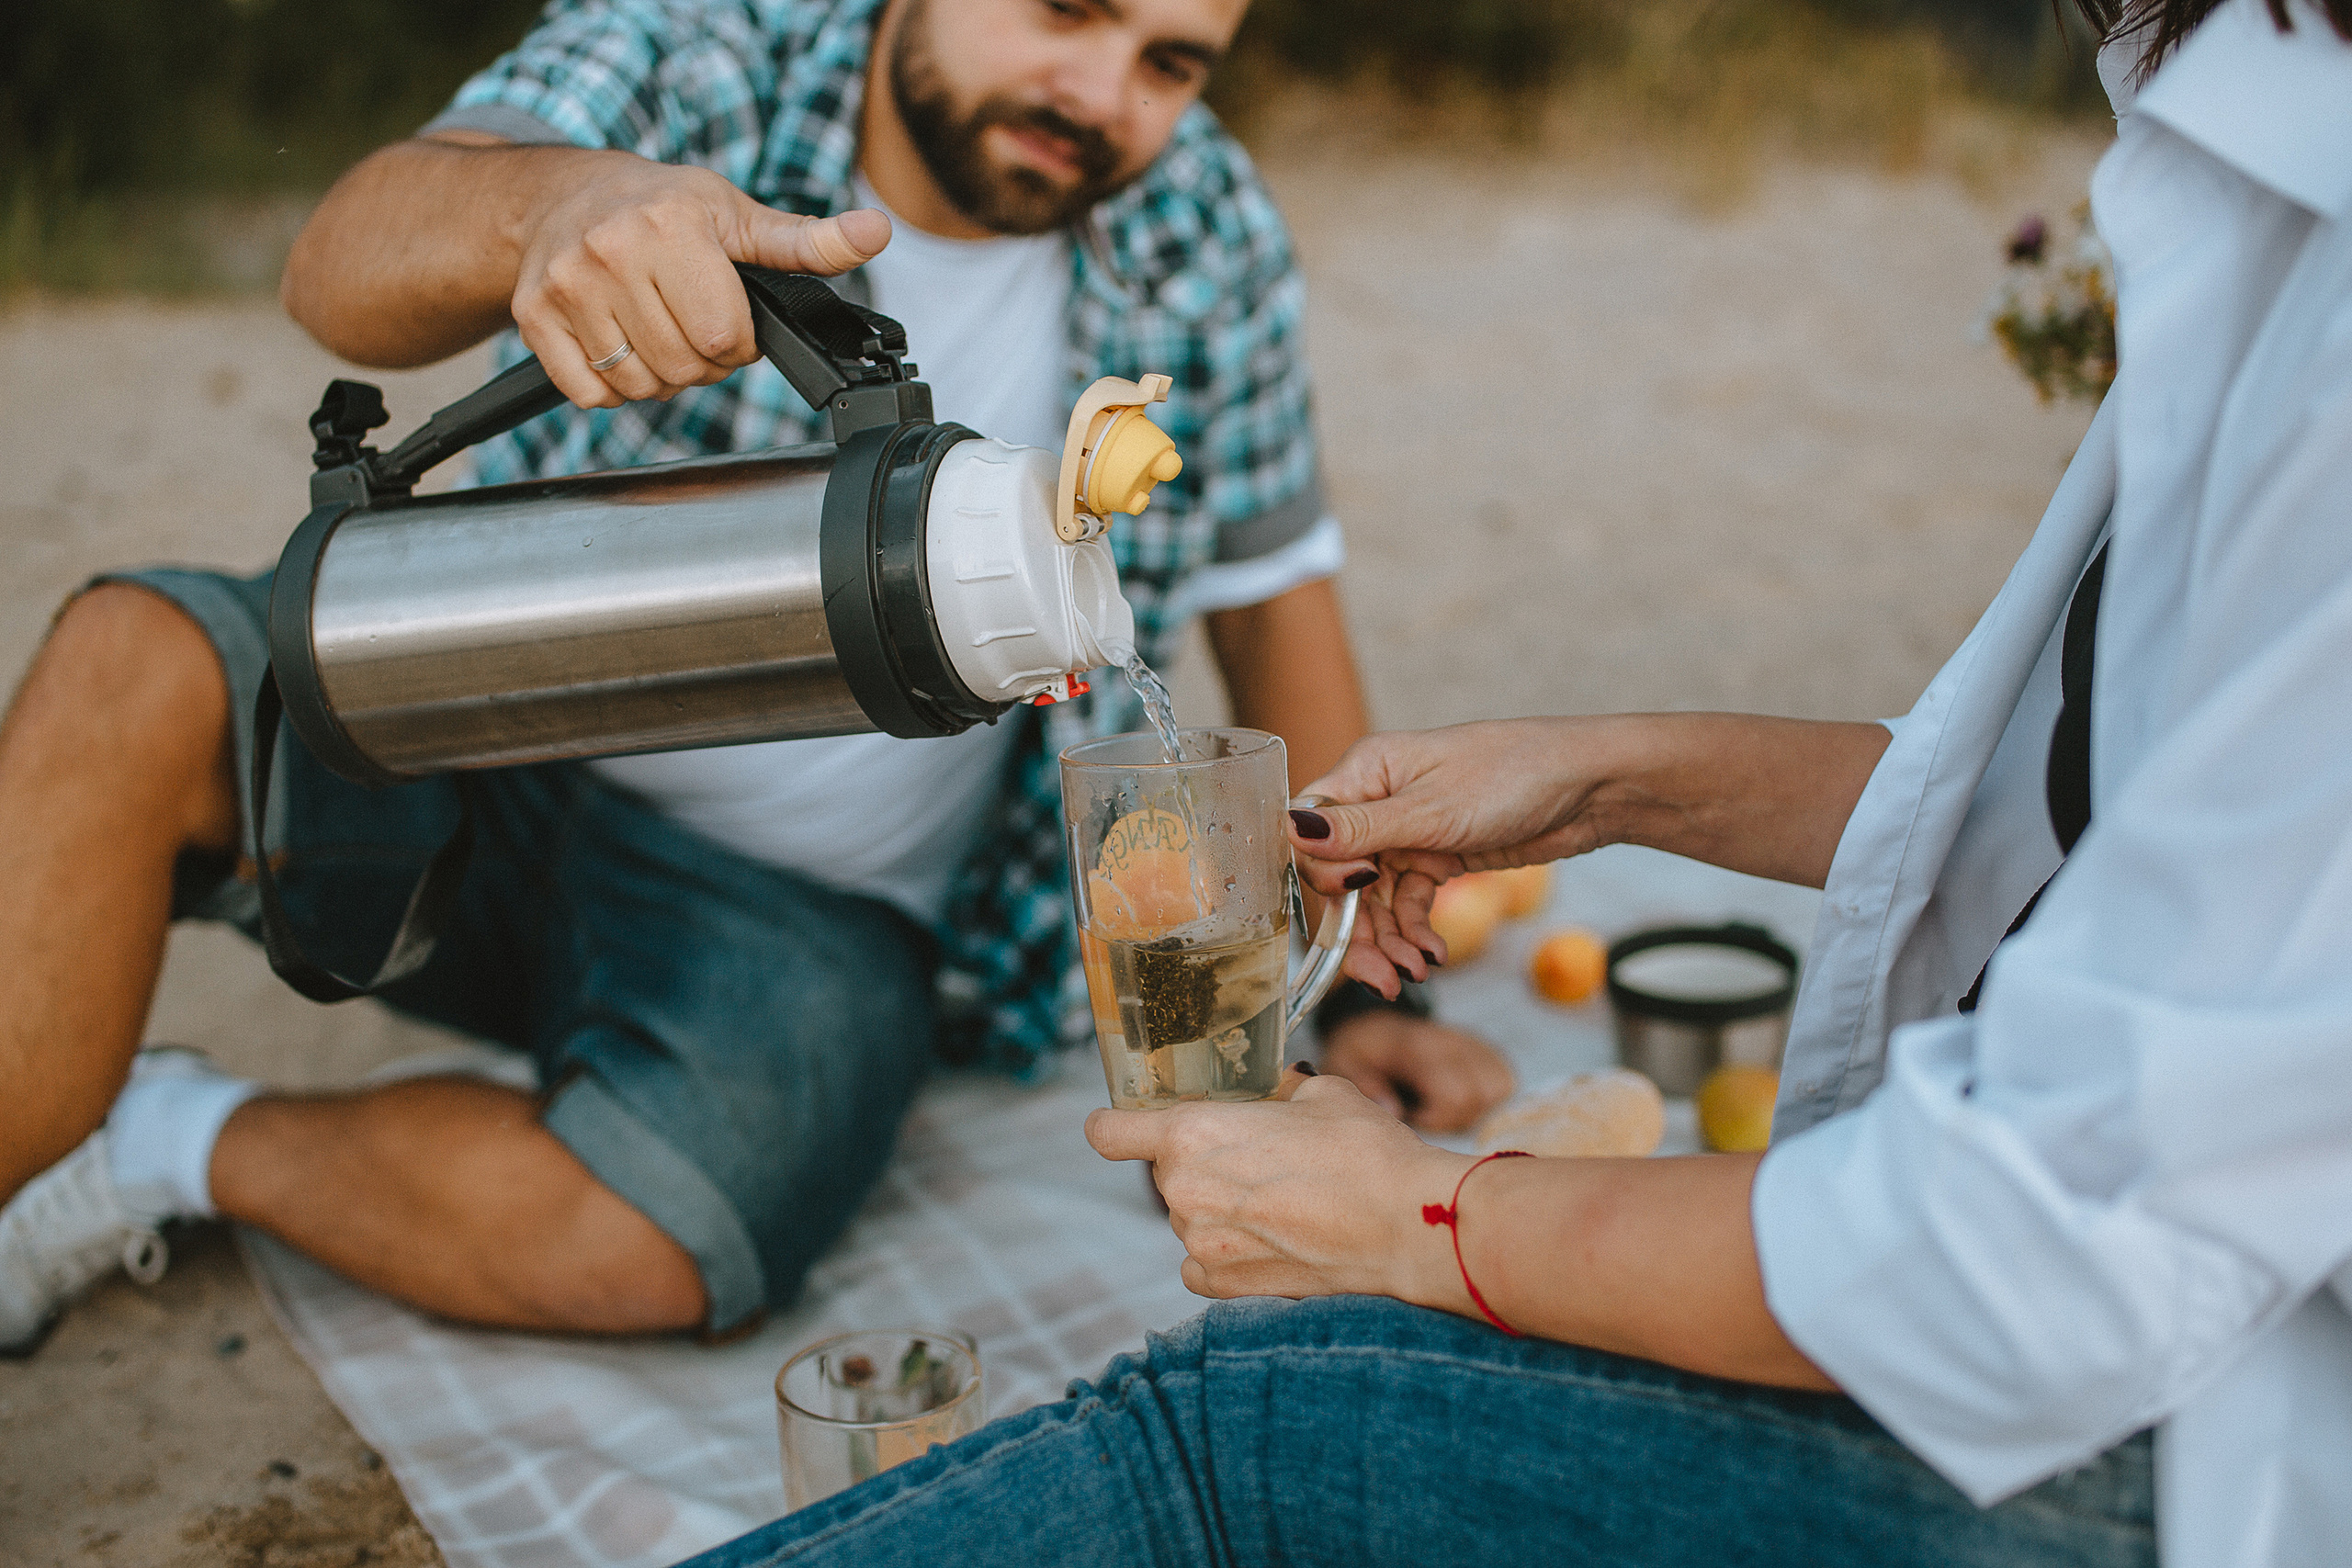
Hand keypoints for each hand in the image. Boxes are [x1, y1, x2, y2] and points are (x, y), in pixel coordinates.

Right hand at [507, 149, 889, 408]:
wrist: (560, 195)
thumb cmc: (661, 207)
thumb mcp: (737, 215)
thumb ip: (808, 241)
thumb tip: (876, 233)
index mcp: (671, 226)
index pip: (724, 337)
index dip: (738, 342)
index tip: (729, 317)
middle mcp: (611, 253)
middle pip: (684, 367)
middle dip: (702, 360)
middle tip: (691, 322)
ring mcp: (567, 287)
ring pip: (639, 386)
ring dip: (659, 376)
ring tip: (655, 329)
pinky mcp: (533, 318)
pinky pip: (590, 394)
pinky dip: (612, 386)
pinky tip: (619, 343)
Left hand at [1086, 1072, 1471, 1304]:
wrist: (1407, 1225)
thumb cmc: (1366, 1151)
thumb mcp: (1318, 1094)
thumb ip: (1273, 1093)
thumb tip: (1269, 1093)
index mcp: (1192, 1135)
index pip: (1109, 1132)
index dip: (1116, 1125)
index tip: (1128, 1124)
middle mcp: (1185, 1193)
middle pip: (1165, 1172)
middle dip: (1199, 1161)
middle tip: (1254, 1156)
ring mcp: (1202, 1247)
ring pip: (1188, 1218)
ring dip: (1217, 1207)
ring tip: (1280, 1199)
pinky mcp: (1228, 1287)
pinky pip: (1201, 1265)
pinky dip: (1224, 1253)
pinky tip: (1268, 1237)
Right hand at [1290, 719, 1614, 989]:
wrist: (1590, 787)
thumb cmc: (1516, 773)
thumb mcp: (1434, 810)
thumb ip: (1362, 829)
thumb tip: (1293, 830)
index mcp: (1367, 771)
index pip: (1311, 828)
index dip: (1320, 875)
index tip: (1350, 903)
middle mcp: (1379, 800)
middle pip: (1341, 875)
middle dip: (1357, 928)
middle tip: (1378, 974)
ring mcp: (1408, 832)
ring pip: (1374, 899)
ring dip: (1389, 940)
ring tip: (1414, 972)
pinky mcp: (1438, 856)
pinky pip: (1408, 902)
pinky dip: (1416, 931)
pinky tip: (1433, 954)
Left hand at [1321, 1012, 1514, 1131]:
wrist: (1377, 1025)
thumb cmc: (1360, 1050)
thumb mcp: (1343, 1062)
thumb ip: (1366, 1085)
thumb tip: (1396, 1111)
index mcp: (1417, 1045)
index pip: (1455, 1095)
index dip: (1435, 1120)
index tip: (1409, 1118)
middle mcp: (1454, 1041)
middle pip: (1478, 1098)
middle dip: (1451, 1119)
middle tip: (1422, 1115)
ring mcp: (1476, 1045)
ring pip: (1497, 1091)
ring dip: (1470, 1110)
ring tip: (1439, 1107)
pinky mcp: (1490, 1051)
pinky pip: (1505, 1083)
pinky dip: (1484, 1100)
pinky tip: (1456, 1099)